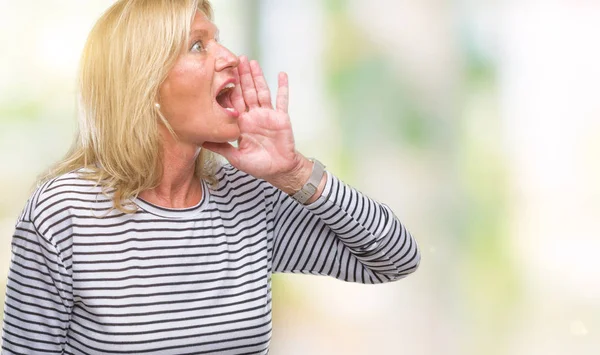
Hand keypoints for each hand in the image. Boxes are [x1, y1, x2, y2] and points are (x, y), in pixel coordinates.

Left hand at [203, 56, 309, 190]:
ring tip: (252, 62)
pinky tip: (282, 74)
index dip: (228, 88)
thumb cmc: (258, 165)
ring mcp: (268, 114)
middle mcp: (254, 116)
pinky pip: (282, 99)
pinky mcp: (281, 117)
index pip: (233, 102)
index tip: (220, 74)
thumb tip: (201, 141)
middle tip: (236, 59)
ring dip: (257, 77)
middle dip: (241, 76)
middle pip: (246, 92)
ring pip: (261, 91)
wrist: (279, 170)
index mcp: (242, 123)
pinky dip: (283, 87)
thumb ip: (221, 148)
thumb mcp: (235, 157)